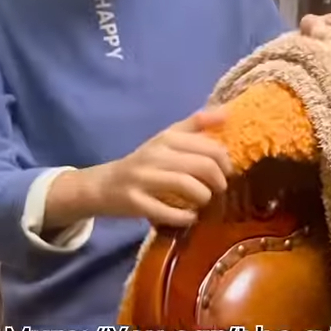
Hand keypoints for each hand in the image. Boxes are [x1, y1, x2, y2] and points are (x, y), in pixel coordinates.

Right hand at [44, 107, 232, 230]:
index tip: (226, 172)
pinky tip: (190, 217)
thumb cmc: (144, 162)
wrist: (104, 184)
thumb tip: (226, 112)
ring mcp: (144, 178)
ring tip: (204, 201)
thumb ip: (196, 125)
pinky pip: (169, 212)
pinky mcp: (136, 202)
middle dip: (219, 181)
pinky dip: (186, 217)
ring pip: (188, 186)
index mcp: (167, 138)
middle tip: (218, 189)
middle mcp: (155, 155)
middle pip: (203, 166)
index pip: (210, 146)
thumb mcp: (167, 138)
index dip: (225, 162)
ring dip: (204, 197)